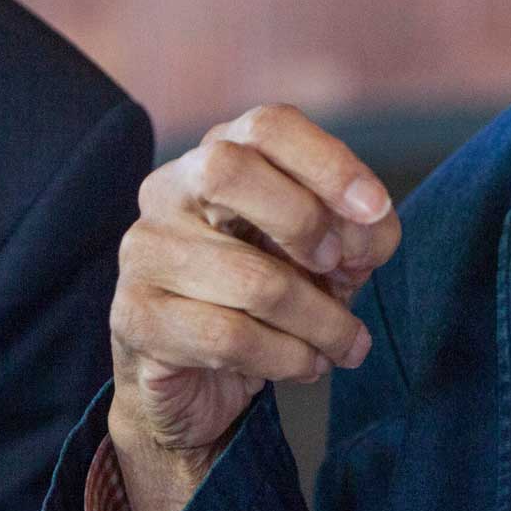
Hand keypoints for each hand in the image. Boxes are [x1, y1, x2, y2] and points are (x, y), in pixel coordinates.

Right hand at [105, 104, 400, 510]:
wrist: (198, 385)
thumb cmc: (272, 303)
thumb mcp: (331, 260)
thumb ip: (362, 234)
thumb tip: (367, 231)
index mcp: (220, 155)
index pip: (267, 125)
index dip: (327, 162)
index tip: (375, 209)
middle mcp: (169, 190)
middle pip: (228, 170)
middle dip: (303, 221)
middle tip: (339, 270)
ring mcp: (145, 251)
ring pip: (248, 277)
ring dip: (320, 322)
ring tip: (343, 345)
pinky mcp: (135, 316)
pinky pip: (229, 337)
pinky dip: (288, 358)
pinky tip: (304, 366)